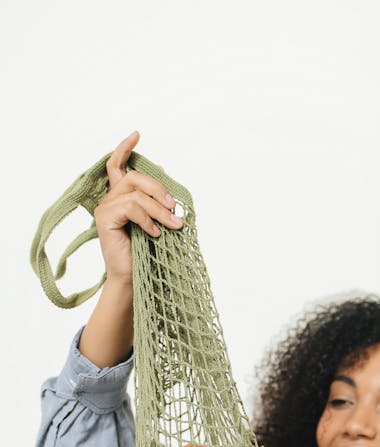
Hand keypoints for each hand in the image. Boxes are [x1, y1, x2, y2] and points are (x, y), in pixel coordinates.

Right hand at [93, 131, 183, 284]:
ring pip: (136, 194)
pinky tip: (156, 234)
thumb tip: (163, 169)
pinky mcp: (104, 219)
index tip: (137, 134)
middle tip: (175, 208)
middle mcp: (110, 199)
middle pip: (134, 177)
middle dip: (158, 189)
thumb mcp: (156, 220)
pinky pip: (131, 208)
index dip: (125, 148)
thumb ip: (156, 198)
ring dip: (159, 209)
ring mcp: (105, 208)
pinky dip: (148, 220)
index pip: (118, 165)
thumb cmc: (146, 253)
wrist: (134, 279)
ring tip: (173, 225)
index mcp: (121, 197)